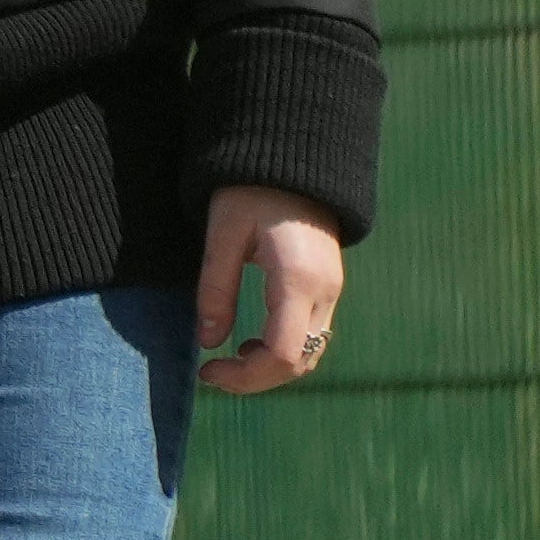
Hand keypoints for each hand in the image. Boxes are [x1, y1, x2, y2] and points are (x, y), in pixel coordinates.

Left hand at [193, 189, 345, 393]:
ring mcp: (333, 290)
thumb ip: (214, 290)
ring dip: (270, 367)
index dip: (245, 376)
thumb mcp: (221, 236)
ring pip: (310, 353)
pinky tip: (251, 341)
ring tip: (228, 360)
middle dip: (255, 379)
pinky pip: (312, 335)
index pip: (281, 353)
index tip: (206, 371)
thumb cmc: (249, 192)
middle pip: (300, 362)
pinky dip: (284, 350)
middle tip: (212, 374)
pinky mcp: (330, 287)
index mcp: (296, 279)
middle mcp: (325, 291)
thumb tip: (207, 343)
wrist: (292, 160)